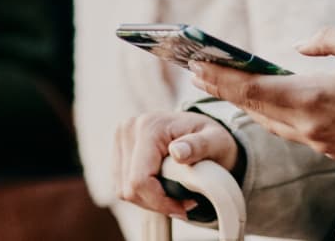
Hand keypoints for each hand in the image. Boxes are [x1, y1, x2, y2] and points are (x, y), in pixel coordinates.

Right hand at [114, 112, 239, 219]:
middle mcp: (128, 129)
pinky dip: (142, 194)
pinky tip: (161, 188)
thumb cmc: (212, 137)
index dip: (161, 202)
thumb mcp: (216, 141)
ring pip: (123, 190)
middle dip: (156, 203)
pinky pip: (122, 186)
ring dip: (149, 200)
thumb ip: (199, 146)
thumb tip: (177, 152)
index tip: (185, 206)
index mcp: (149, 126)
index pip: (140, 180)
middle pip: (129, 188)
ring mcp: (120, 139)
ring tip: (174, 195)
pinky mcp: (118, 150)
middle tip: (183, 203)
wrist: (202, 130)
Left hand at [189, 28, 334, 161]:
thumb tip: (299, 45)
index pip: (254, 87)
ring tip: (219, 84)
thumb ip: (327, 39)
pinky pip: (285, 129)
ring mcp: (316, 140)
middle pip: (253, 106)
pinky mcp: (327, 147)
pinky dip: (265, 113)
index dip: (222, 76)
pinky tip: (258, 101)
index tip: (198, 65)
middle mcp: (308, 124)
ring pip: (267, 121)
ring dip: (241, 102)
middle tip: (196, 71)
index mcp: (314, 96)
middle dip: (222, 88)